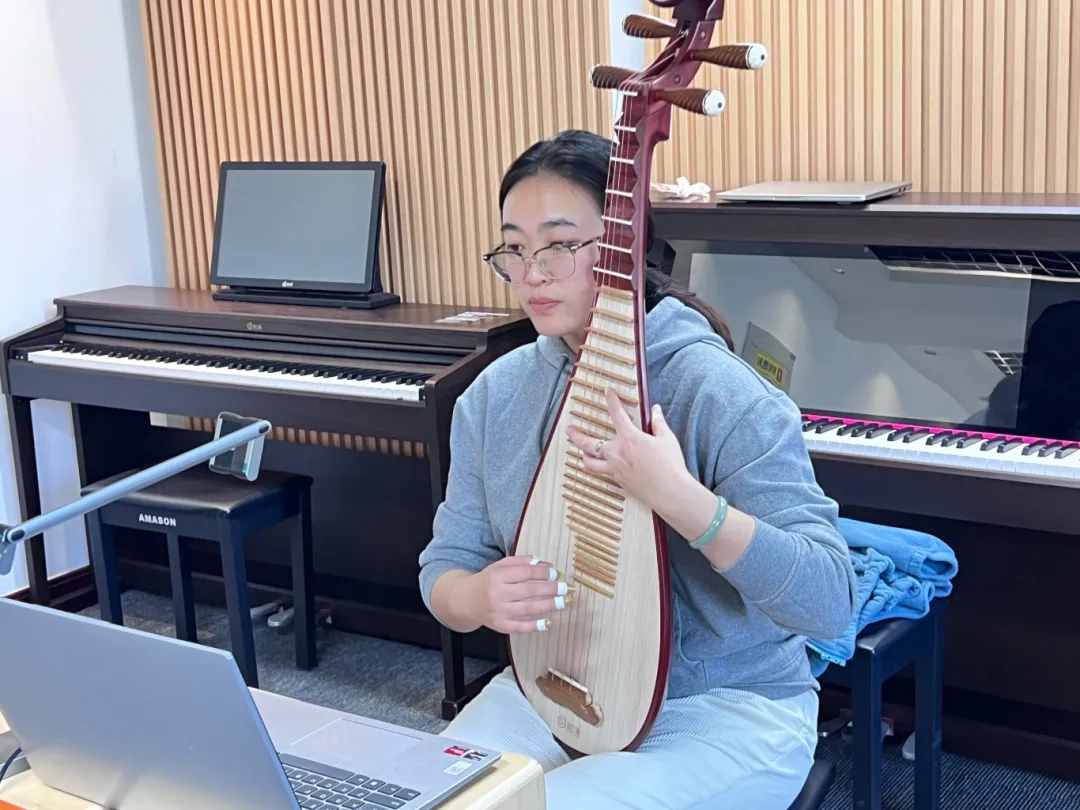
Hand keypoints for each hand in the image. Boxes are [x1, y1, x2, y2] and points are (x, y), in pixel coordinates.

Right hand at [463, 555, 570, 633]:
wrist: (466, 601)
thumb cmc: (488, 581)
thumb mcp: (500, 566)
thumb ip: (521, 562)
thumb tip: (544, 564)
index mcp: (497, 576)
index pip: (525, 573)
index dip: (543, 572)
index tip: (556, 573)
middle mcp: (498, 594)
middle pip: (529, 590)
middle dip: (551, 589)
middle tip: (566, 587)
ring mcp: (499, 611)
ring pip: (528, 609)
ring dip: (548, 605)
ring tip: (563, 602)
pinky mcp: (500, 626)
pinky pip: (520, 628)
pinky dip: (534, 626)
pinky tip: (548, 623)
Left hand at [566, 388, 690, 512]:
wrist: (670, 492)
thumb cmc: (670, 465)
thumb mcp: (667, 439)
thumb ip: (658, 423)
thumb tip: (655, 410)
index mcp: (629, 438)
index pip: (617, 414)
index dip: (612, 400)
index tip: (607, 391)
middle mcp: (617, 453)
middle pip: (589, 444)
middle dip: (576, 435)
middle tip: (569, 430)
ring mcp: (615, 470)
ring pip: (591, 463)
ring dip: (583, 456)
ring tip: (581, 452)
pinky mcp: (619, 483)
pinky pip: (604, 473)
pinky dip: (601, 468)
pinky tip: (604, 467)